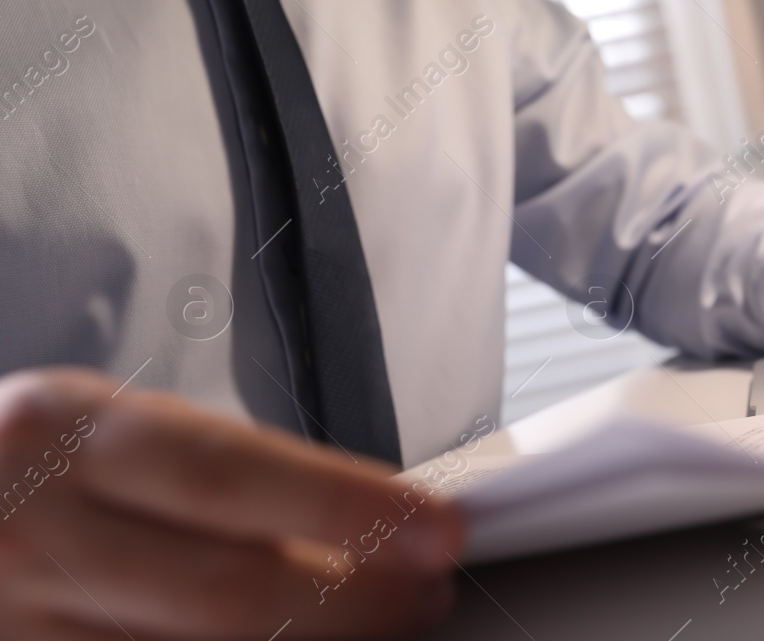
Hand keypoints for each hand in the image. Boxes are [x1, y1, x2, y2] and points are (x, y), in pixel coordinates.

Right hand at [0, 367, 461, 638]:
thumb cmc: (25, 468)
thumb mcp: (102, 428)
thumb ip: (213, 469)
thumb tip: (359, 507)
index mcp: (66, 434)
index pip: (231, 475)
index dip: (345, 507)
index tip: (437, 528)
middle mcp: (33, 531)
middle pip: (225, 590)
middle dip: (353, 599)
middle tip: (426, 590)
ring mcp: (18, 624)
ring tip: (381, 623)